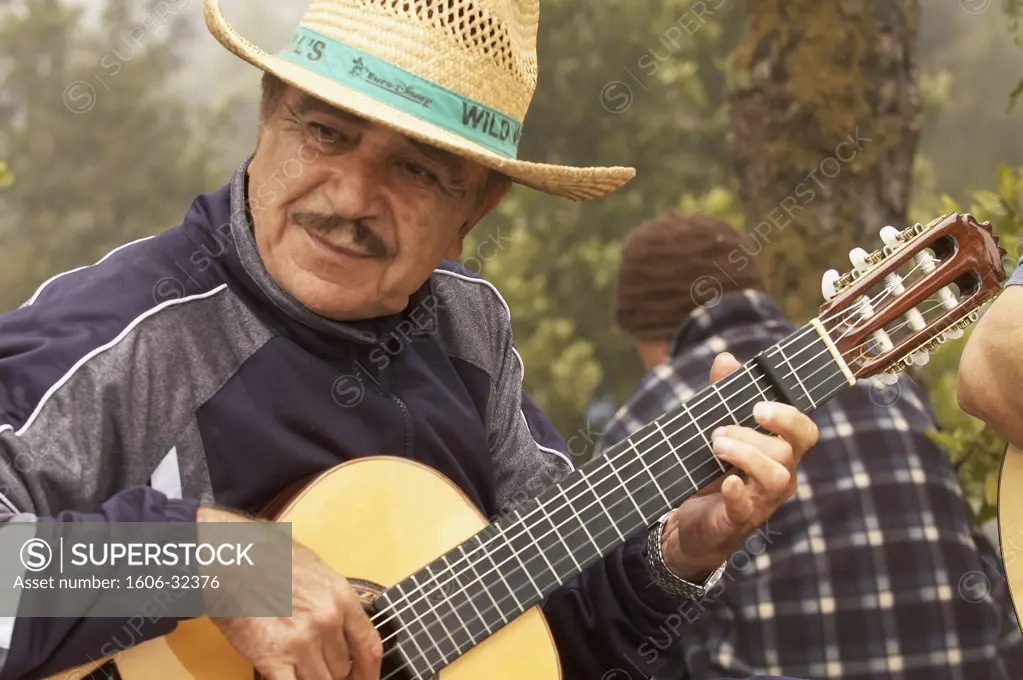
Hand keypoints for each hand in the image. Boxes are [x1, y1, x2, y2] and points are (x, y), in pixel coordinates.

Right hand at [199, 507, 383, 679]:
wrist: (232, 558)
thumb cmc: (271, 559)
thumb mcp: (317, 572)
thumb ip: (334, 602)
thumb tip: (341, 630)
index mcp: (341, 598)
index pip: (369, 646)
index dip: (369, 672)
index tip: (366, 679)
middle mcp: (327, 621)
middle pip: (341, 669)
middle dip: (331, 671)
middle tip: (314, 662)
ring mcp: (302, 641)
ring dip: (310, 677)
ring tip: (295, 664)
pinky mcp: (273, 657)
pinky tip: (287, 675)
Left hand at [659, 352, 818, 578]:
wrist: (691, 519)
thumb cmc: (713, 470)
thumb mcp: (717, 428)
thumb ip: (723, 395)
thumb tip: (726, 359)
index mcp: (780, 451)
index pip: (805, 432)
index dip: (789, 417)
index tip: (758, 406)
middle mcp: (780, 476)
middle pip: (787, 451)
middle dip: (752, 435)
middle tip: (719, 432)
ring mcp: (762, 501)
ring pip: (777, 478)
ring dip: (745, 456)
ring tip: (716, 447)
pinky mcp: (738, 521)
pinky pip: (746, 509)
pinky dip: (737, 493)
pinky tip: (727, 482)